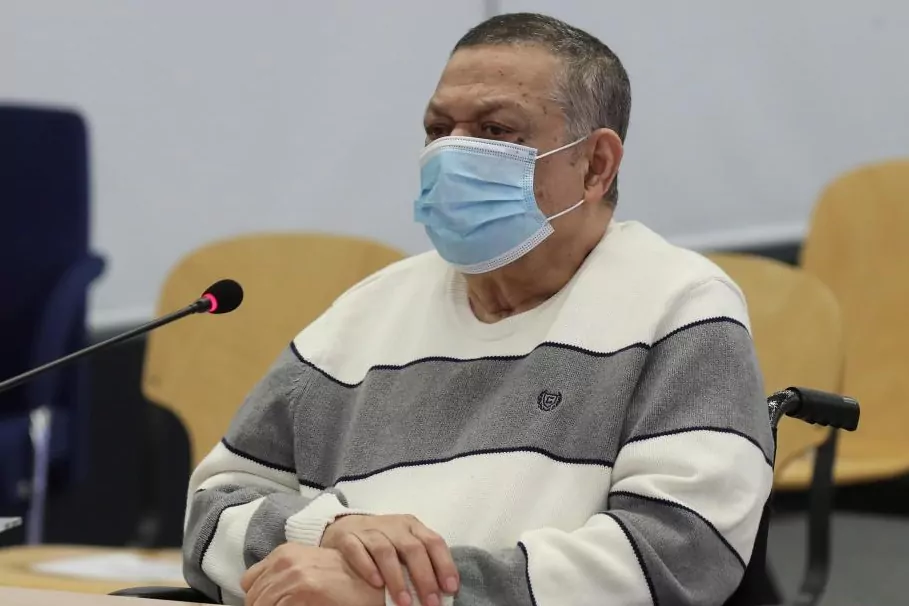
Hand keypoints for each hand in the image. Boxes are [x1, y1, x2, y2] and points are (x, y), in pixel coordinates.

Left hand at [241, 543, 382, 605]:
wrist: (373, 580)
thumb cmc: (343, 578)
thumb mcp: (308, 568)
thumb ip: (284, 577)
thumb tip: (261, 598)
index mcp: (284, 553)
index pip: (248, 583)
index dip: (257, 598)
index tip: (269, 605)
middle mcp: (285, 561)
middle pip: (253, 598)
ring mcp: (293, 575)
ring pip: (262, 605)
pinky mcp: (303, 591)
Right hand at [321, 514, 458, 605]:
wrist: (346, 526)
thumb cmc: (384, 541)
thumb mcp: (405, 545)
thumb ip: (422, 561)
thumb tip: (443, 590)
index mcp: (412, 526)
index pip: (433, 542)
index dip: (444, 565)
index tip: (451, 588)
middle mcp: (393, 526)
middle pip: (412, 548)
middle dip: (424, 577)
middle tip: (430, 602)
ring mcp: (369, 530)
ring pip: (385, 551)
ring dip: (397, 578)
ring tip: (404, 602)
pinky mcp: (347, 538)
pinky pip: (357, 551)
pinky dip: (368, 567)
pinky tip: (377, 584)